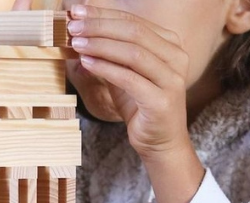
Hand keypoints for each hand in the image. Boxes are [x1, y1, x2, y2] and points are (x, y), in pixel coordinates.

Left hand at [68, 5, 202, 202]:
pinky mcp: (162, 101)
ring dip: (100, 45)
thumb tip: (79, 32)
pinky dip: (105, 68)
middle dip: (99, 26)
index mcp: (170, 45)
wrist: (160, 143)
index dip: (103, 14)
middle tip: (72, 25)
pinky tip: (86, 63)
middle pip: (133, 32)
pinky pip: (130, 78)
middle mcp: (176, 58)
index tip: (76, 10)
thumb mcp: (123, 74)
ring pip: (133, 52)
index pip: (133, 22)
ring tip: (75, 43)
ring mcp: (172, 79)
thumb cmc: (140, 106)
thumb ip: (108, 54)